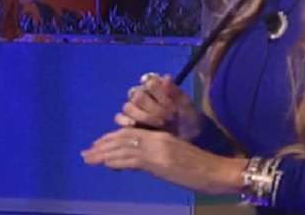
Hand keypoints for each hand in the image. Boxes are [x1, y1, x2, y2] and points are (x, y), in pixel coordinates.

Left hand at [80, 127, 245, 194]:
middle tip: (86, 152)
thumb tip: (139, 162)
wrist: (217, 171)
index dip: (113, 139)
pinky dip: (117, 160)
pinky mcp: (160, 161)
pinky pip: (133, 158)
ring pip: (124, 147)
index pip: (131, 134)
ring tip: (89, 157)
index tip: (99, 145)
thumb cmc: (202, 165)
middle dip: (103, 146)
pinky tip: (106, 163)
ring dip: (104, 153)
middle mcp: (157, 140)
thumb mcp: (176, 157)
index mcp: (161, 137)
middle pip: (124, 139)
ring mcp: (158, 149)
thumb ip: (157, 156)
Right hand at [116, 73, 203, 141]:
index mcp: (156, 86)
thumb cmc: (187, 119)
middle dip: (152, 106)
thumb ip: (175, 92)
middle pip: (137, 95)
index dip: (157, 90)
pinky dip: (125, 121)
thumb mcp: (186, 105)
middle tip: (167, 116)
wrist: (187, 139)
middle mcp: (143, 95)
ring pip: (128, 107)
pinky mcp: (128, 122)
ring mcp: (134, 109)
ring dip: (143, 115)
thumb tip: (165, 78)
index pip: (148, 81)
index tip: (170, 101)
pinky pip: (119, 118)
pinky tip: (134, 125)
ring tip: (159, 124)